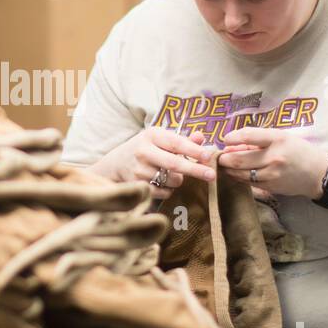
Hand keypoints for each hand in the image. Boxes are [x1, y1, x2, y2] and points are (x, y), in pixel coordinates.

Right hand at [93, 127, 216, 199]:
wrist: (115, 164)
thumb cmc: (146, 148)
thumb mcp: (160, 139)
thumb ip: (182, 139)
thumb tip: (201, 138)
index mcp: (152, 135)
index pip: (176, 143)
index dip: (194, 150)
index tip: (209, 156)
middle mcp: (143, 151)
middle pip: (174, 164)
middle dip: (195, 170)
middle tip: (212, 175)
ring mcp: (139, 170)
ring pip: (172, 180)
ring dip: (179, 180)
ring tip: (170, 174)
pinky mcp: (137, 185)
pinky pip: (164, 192)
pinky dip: (169, 190)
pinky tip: (162, 183)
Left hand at [220, 125, 327, 200]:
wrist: (319, 174)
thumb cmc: (299, 151)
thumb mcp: (282, 138)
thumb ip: (259, 140)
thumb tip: (233, 144)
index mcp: (278, 139)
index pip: (248, 135)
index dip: (232, 137)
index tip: (225, 139)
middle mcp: (274, 157)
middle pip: (239, 158)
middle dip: (225, 158)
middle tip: (220, 156)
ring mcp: (272, 174)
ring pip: (240, 173)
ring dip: (228, 169)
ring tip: (225, 165)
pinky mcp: (271, 186)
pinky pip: (248, 182)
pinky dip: (238, 177)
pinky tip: (235, 173)